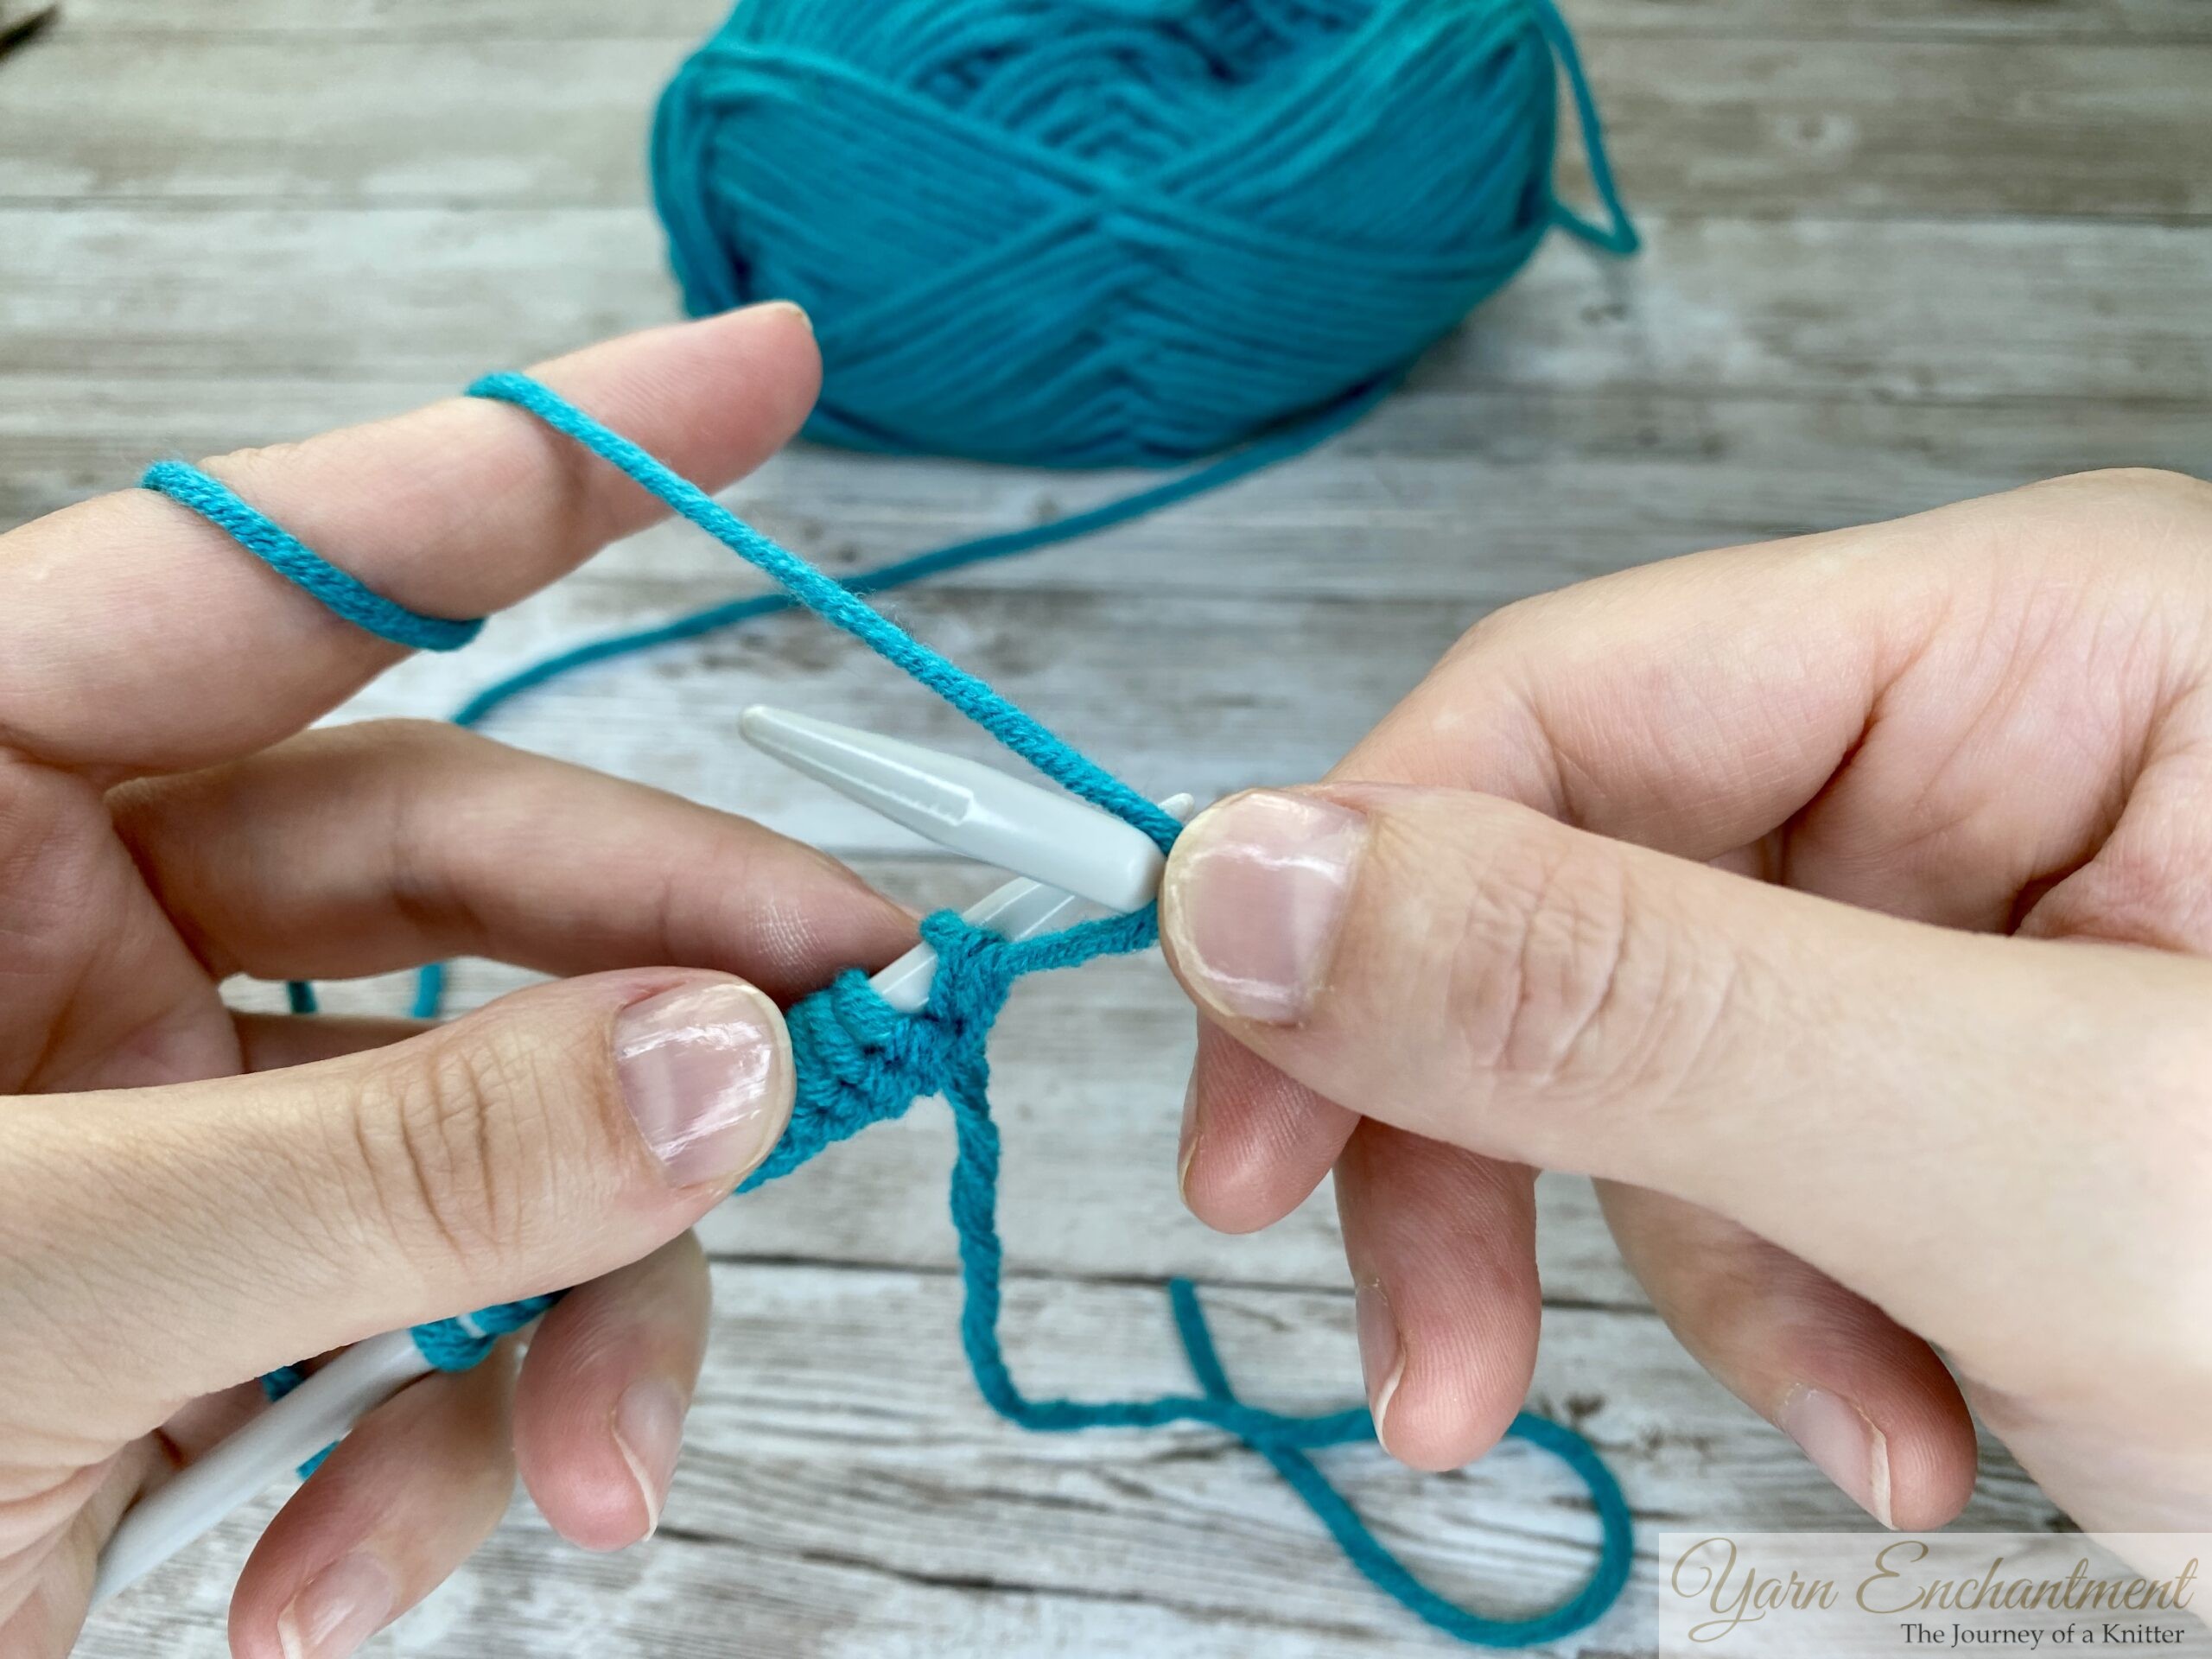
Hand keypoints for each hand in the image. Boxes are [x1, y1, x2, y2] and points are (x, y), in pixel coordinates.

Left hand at [0, 306, 913, 1655]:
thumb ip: (391, 1164)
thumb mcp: (36, 1285)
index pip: (275, 577)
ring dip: (572, 1307)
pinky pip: (424, 1316)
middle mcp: (71, 934)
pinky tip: (341, 1581)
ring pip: (492, 1125)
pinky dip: (441, 1447)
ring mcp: (163, 1122)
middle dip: (663, 981)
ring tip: (592, 1472)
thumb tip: (735, 1060)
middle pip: (462, 870)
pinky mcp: (222, 1301)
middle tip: (865, 1026)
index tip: (768, 374)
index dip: (537, 465)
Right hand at [1158, 468, 2211, 1534]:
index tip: (1243, 1129)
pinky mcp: (1981, 1063)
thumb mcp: (2036, 1165)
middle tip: (1424, 1353)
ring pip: (1658, 1052)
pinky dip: (1797, 1315)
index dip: (1359, 907)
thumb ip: (1624, 999)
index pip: (1567, 703)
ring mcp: (1991, 913)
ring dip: (1697, 1273)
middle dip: (1506, 1144)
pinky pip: (1768, 1153)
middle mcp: (2005, 745)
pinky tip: (1918, 1425)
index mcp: (2048, 645)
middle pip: (1584, 888)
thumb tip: (1246, 877)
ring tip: (1861, 1438)